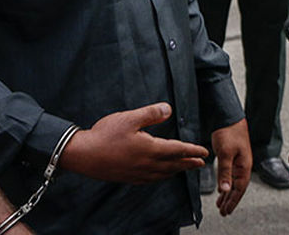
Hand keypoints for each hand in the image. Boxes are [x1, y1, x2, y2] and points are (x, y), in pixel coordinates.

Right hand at [58, 103, 207, 183]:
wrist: (84, 155)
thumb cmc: (105, 135)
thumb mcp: (128, 118)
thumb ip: (150, 114)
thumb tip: (168, 109)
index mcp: (150, 149)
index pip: (178, 150)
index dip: (192, 150)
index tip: (204, 152)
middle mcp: (147, 164)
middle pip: (174, 165)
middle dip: (189, 163)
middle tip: (201, 163)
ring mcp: (138, 173)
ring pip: (164, 174)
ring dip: (177, 170)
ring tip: (184, 168)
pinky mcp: (129, 177)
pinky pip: (152, 179)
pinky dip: (162, 176)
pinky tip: (160, 174)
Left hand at [210, 119, 250, 215]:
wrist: (229, 115)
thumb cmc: (229, 132)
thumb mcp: (225, 153)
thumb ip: (225, 172)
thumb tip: (225, 190)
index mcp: (244, 166)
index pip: (239, 189)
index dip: (232, 201)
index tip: (226, 211)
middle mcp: (242, 165)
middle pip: (237, 188)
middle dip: (230, 200)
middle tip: (223, 212)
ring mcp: (237, 161)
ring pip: (233, 182)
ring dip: (227, 193)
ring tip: (221, 204)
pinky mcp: (231, 156)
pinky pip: (229, 174)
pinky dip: (225, 183)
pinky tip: (222, 187)